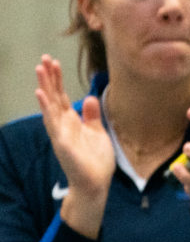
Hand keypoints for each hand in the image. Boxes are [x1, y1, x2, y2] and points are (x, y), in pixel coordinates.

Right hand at [35, 56, 114, 234]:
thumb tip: (89, 98)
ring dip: (44, 87)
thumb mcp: (97, 133)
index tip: (53, 61)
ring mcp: (60, 133)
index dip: (57, 79)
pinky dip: (46, 109)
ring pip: (50, 105)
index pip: (61, 96)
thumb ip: (92, 116)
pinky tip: (41, 95)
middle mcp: (63, 124)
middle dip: (49, 77)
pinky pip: (53, 123)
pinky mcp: (62, 143)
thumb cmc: (95, 161)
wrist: (96, 184)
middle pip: (53, 96)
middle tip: (44, 57)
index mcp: (71, 121)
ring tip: (39, 69)